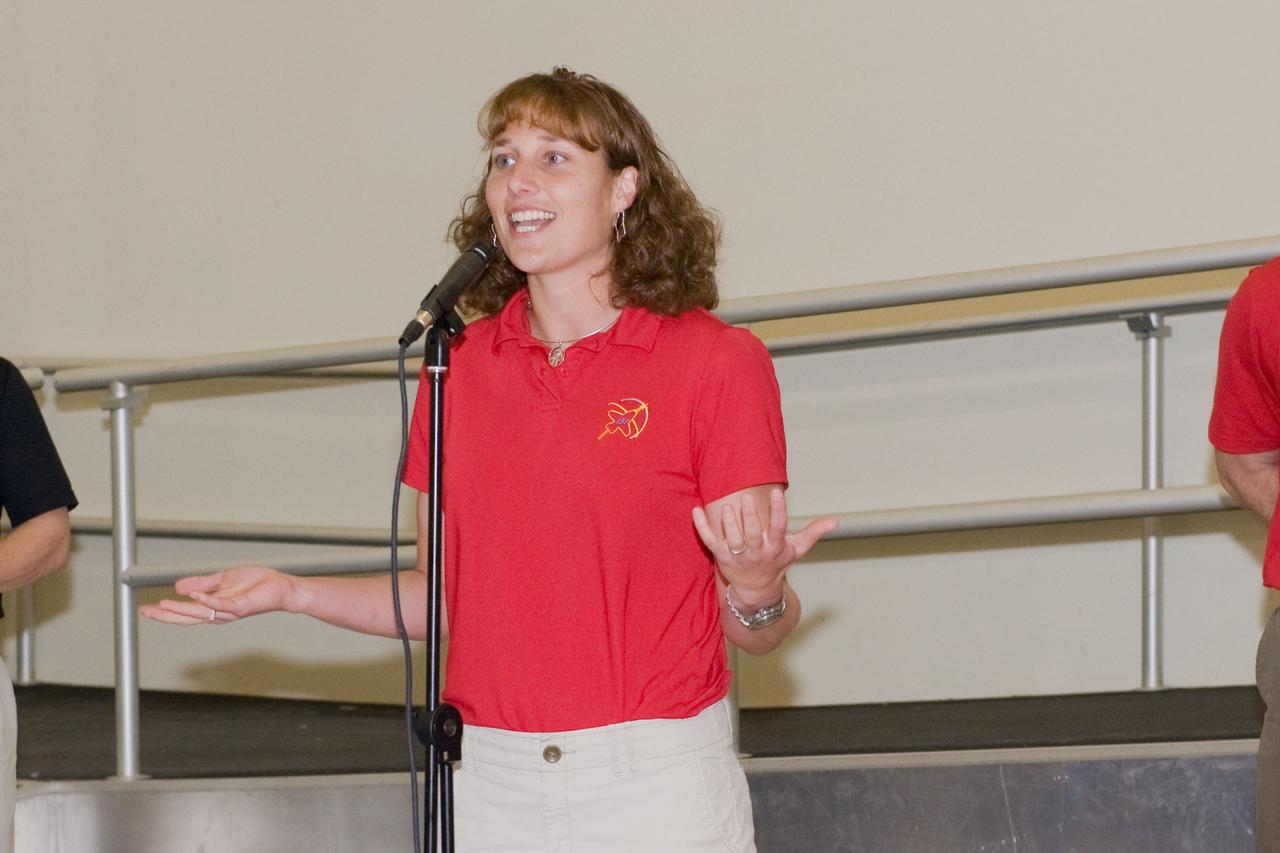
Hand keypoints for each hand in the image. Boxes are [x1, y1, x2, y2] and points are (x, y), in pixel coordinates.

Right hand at [139, 564, 297, 625]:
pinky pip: (221, 605)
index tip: (144, 609)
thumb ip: (202, 583)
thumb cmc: (255, 583)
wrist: (280, 587)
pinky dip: (207, 601)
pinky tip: (194, 596)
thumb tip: (177, 587)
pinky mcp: (241, 606)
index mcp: (212, 607)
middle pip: (187, 618)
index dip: (164, 612)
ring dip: (181, 609)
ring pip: (200, 613)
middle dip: (165, 616)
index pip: (184, 612)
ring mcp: (229, 612)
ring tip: (162, 605)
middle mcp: (218, 614)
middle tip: (145, 612)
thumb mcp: (223, 579)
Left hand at [692, 486, 836, 607]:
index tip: (776, 493)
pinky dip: (702, 527)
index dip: (778, 511)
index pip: (778, 527)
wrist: (756, 591)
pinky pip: (709, 540)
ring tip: (727, 506)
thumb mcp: (796, 549)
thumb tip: (836, 521)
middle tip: (746, 497)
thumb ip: (814, 533)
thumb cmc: (777, 563)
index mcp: (775, 546)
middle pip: (753, 534)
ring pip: (731, 538)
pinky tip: (696, 510)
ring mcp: (737, 555)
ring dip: (728, 523)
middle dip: (749, 517)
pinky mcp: (721, 556)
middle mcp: (756, 551)